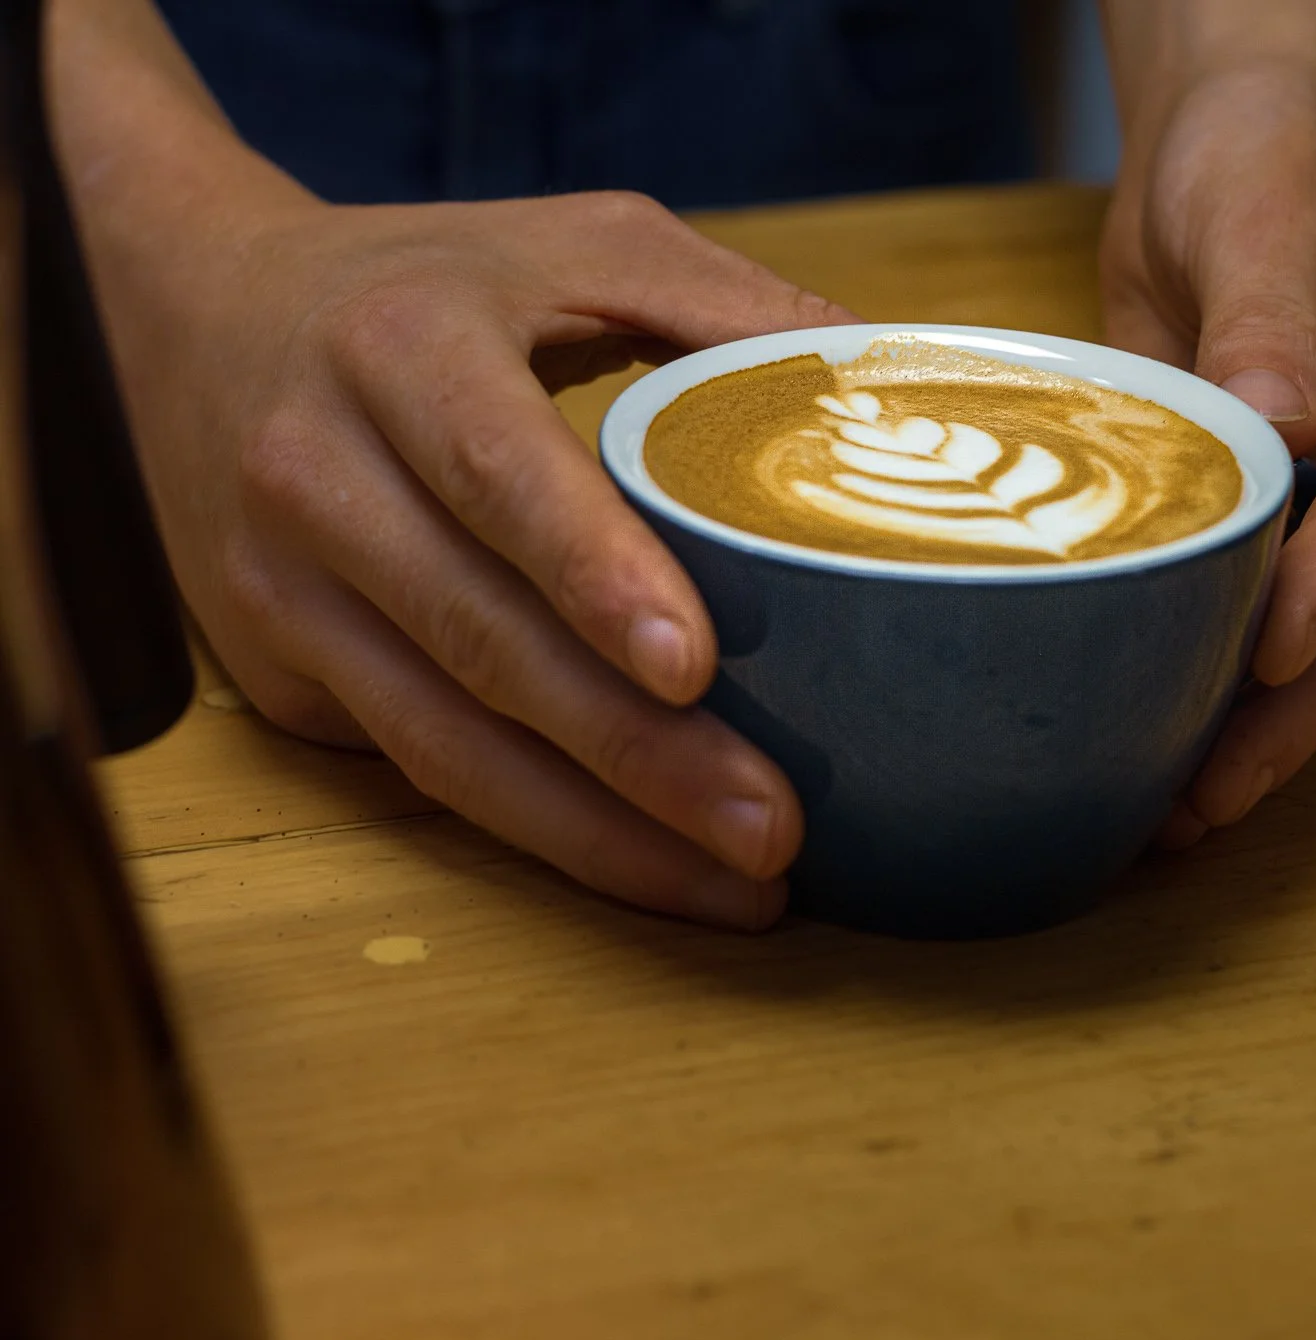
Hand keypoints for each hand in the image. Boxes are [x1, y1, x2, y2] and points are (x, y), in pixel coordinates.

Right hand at [106, 190, 854, 925]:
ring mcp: (283, 589)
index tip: (690, 664)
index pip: (495, 472)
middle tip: (771, 824)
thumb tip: (894, 380)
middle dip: (632, 752)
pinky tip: (647, 861)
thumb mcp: (573, 244)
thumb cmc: (424, 285)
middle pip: (481, 638)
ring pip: (443, 741)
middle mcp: (317, 475)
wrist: (187, 319)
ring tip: (740, 883)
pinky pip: (422, 766)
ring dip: (597, 832)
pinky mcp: (282, 671)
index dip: (590, 571)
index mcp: (400, 349)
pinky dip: (540, 830)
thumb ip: (726, 302)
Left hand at [1099, 64, 1315, 845]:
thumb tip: (1288, 425)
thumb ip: (1271, 317)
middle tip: (1217, 787)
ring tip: (1183, 811)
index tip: (1275, 646)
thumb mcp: (1261, 221)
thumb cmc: (1256, 179)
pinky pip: (1276, 639)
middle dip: (1305, 708)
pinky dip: (1229, 705)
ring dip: (1268, 735)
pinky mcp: (1294, 549)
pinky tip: (1168, 764)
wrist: (1214, 184)